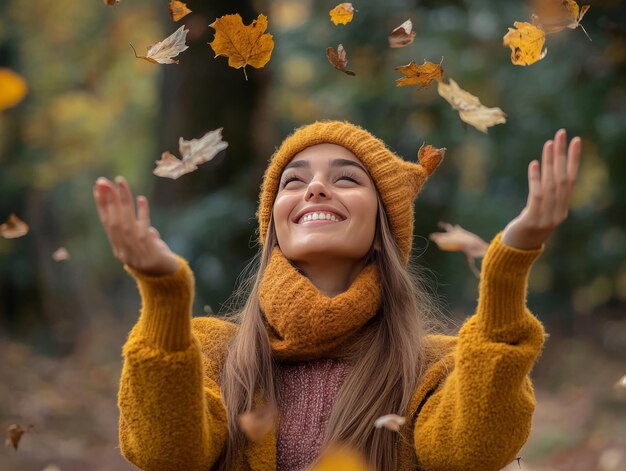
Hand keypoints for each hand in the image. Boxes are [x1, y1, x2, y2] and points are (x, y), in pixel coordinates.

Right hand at [93, 176, 179, 275]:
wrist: (170, 282)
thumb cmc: (159, 263)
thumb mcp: (149, 248)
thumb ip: (145, 237)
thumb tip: (149, 229)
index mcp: (120, 249)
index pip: (107, 223)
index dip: (102, 205)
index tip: (98, 187)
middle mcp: (124, 250)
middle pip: (114, 221)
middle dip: (108, 200)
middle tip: (103, 181)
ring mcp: (136, 251)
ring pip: (126, 223)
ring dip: (123, 201)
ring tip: (120, 182)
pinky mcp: (150, 252)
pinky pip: (144, 230)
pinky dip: (142, 214)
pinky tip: (142, 199)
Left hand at [502, 129, 581, 249]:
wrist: (515, 254)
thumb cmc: (525, 230)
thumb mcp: (538, 212)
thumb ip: (544, 198)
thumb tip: (543, 177)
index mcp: (562, 209)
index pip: (571, 179)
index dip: (574, 159)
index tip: (575, 140)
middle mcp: (558, 212)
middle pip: (563, 178)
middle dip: (562, 154)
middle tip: (561, 133)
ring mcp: (547, 217)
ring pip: (551, 184)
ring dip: (549, 162)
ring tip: (548, 144)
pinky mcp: (532, 220)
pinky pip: (536, 196)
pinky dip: (535, 179)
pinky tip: (533, 164)